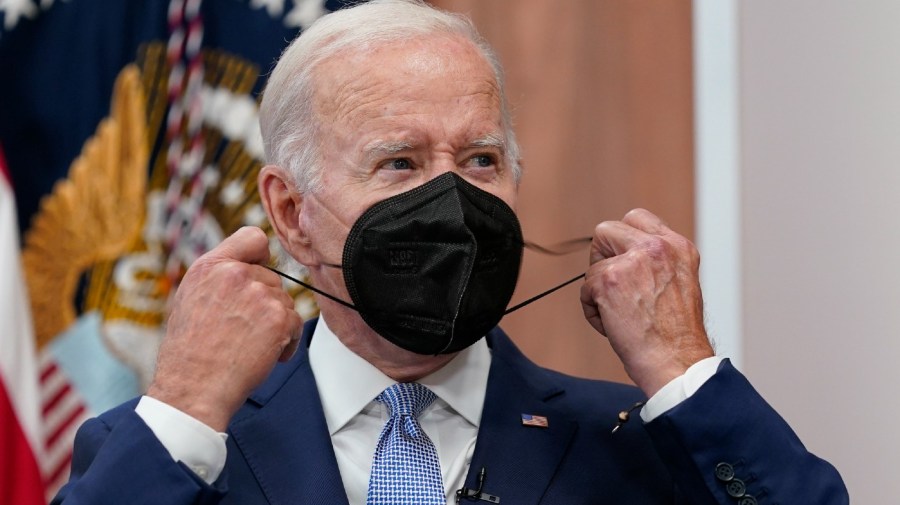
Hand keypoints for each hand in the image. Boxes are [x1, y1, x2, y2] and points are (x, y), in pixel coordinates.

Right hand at [147, 227, 302, 430]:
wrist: (193, 388)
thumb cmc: (190, 352)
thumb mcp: (191, 299)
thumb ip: (220, 278)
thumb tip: (248, 268)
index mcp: (210, 266)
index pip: (253, 237)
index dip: (260, 256)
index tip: (258, 272)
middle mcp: (235, 274)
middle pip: (272, 278)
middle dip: (265, 303)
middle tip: (243, 330)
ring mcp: (259, 294)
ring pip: (285, 301)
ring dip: (275, 324)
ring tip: (248, 345)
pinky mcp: (278, 317)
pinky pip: (296, 323)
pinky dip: (286, 342)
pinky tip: (264, 355)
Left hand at [580, 209, 713, 396]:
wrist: (677, 362)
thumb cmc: (677, 336)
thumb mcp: (680, 284)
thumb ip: (656, 263)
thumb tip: (624, 256)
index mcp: (678, 247)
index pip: (637, 218)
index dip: (622, 241)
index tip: (622, 261)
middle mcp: (657, 247)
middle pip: (606, 230)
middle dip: (602, 258)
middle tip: (614, 288)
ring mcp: (632, 261)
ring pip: (593, 265)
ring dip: (599, 292)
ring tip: (622, 316)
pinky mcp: (609, 279)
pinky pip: (585, 289)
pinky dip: (593, 312)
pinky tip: (615, 326)